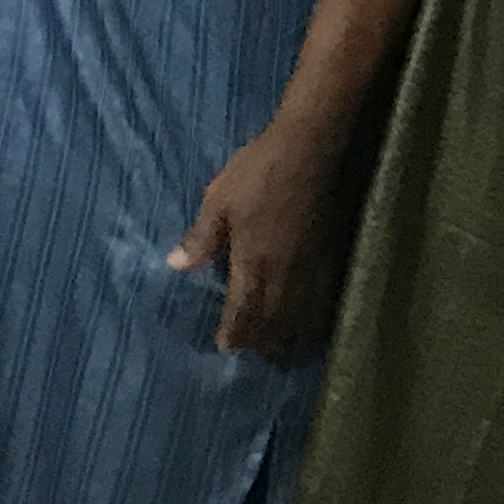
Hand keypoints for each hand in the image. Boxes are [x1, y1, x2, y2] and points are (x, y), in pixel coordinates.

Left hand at [170, 120, 336, 356]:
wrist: (307, 152)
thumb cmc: (256, 174)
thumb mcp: (217, 202)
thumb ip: (200, 238)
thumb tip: (175, 266)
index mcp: (254, 262)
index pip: (243, 310)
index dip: (233, 331)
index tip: (223, 347)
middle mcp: (285, 275)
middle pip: (272, 321)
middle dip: (258, 340)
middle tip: (246, 351)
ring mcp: (310, 269)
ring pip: (298, 317)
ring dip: (284, 335)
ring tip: (275, 349)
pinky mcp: (327, 258)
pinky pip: (320, 301)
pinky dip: (311, 318)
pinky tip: (308, 322)